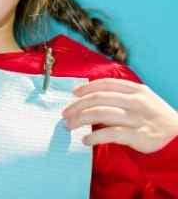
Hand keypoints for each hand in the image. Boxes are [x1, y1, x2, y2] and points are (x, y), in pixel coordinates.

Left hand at [62, 78, 177, 152]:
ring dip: (81, 119)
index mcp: (136, 89)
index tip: (74, 93)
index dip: (87, 87)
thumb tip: (92, 97)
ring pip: (101, 114)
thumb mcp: (144, 99)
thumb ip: (122, 95)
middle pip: (98, 99)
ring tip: (70, 125)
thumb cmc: (157, 118)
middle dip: (78, 105)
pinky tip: (85, 139)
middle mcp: (136, 101)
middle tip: (66, 113)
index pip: (105, 84)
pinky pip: (111, 134)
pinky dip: (95, 137)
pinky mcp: (139, 137)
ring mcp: (138, 119)